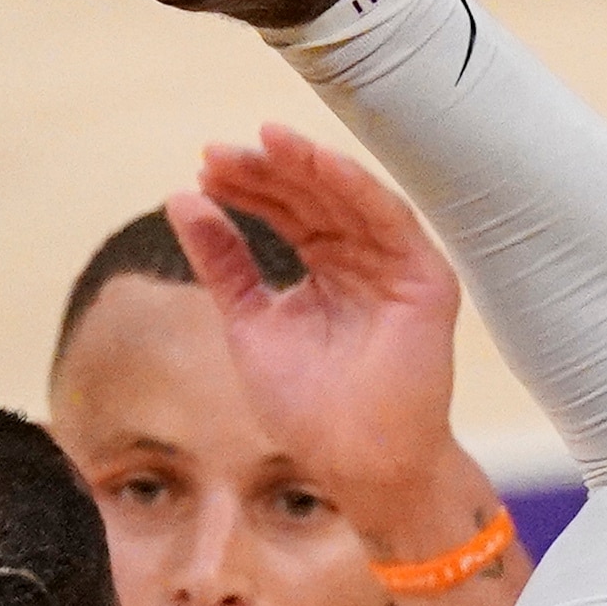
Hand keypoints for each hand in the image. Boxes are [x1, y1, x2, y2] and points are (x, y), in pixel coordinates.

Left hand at [169, 123, 488, 557]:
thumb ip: (222, 261)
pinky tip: (319, 163)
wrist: (356, 463)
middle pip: (314, 197)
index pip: (287, 211)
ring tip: (264, 142)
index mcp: (327, 268)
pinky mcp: (426, 278)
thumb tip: (180, 198)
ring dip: (309, 166)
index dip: (248, 187)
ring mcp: (396, 266)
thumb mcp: (248, 320)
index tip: (205, 168)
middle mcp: (363, 259)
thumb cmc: (309, 408)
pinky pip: (390, 219)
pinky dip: (355, 187)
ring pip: (350, 198)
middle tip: (221, 154)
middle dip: (268, 171)